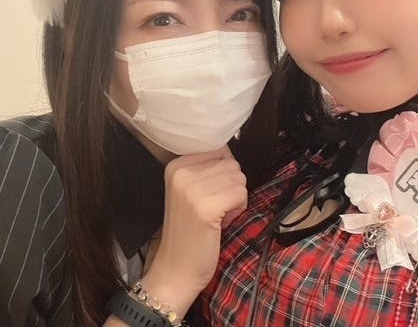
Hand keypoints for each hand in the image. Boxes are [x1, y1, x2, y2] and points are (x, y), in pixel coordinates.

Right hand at [141, 145, 246, 315]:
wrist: (176, 269)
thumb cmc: (190, 231)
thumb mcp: (190, 190)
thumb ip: (207, 168)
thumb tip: (231, 152)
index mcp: (176, 165)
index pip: (221, 149)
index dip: (223, 173)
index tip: (209, 193)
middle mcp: (181, 172)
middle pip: (232, 164)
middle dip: (231, 186)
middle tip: (214, 208)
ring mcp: (192, 189)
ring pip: (239, 178)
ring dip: (235, 199)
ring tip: (217, 215)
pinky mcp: (206, 207)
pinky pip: (241, 194)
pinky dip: (238, 209)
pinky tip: (222, 222)